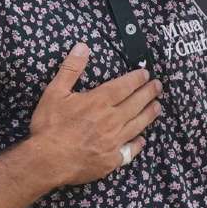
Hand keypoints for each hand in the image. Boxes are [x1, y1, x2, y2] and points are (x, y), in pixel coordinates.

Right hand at [28, 43, 161, 185]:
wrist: (47, 161)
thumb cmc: (49, 126)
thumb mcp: (54, 92)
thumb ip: (71, 69)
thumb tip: (83, 47)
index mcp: (99, 102)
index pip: (124, 86)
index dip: (137, 79)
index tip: (146, 74)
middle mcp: (111, 120)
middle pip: (136, 104)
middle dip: (148, 93)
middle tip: (158, 86)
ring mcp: (114, 141)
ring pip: (137, 125)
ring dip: (149, 114)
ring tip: (158, 107)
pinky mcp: (111, 160)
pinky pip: (130, 150)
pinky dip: (137, 144)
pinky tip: (142, 140)